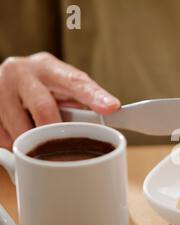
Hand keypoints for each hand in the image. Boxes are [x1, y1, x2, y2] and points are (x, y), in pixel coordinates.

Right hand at [0, 52, 119, 148]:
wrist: (5, 80)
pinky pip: (2, 136)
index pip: (75, 81)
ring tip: (38, 139)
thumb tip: (111, 115)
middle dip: (55, 131)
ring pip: (20, 127)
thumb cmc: (41, 87)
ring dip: (32, 141)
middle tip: (63, 145)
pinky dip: (14, 144)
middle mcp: (21, 72)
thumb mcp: (61, 87)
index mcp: (48, 67)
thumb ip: (82, 98)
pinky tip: (19, 136)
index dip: (94, 96)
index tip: (112, 107)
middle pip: (43, 109)